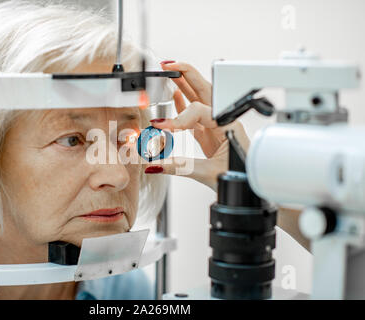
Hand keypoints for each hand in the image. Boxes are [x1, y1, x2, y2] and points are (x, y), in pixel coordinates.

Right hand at [143, 61, 249, 189]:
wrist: (250, 187)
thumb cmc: (240, 178)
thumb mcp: (208, 173)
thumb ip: (179, 168)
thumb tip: (155, 165)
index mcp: (227, 125)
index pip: (198, 111)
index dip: (177, 117)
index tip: (159, 126)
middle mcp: (223, 121)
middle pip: (203, 89)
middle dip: (185, 74)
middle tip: (168, 65)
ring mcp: (216, 126)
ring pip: (198, 100)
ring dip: (183, 85)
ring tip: (169, 74)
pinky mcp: (210, 135)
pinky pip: (195, 114)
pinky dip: (184, 104)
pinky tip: (176, 96)